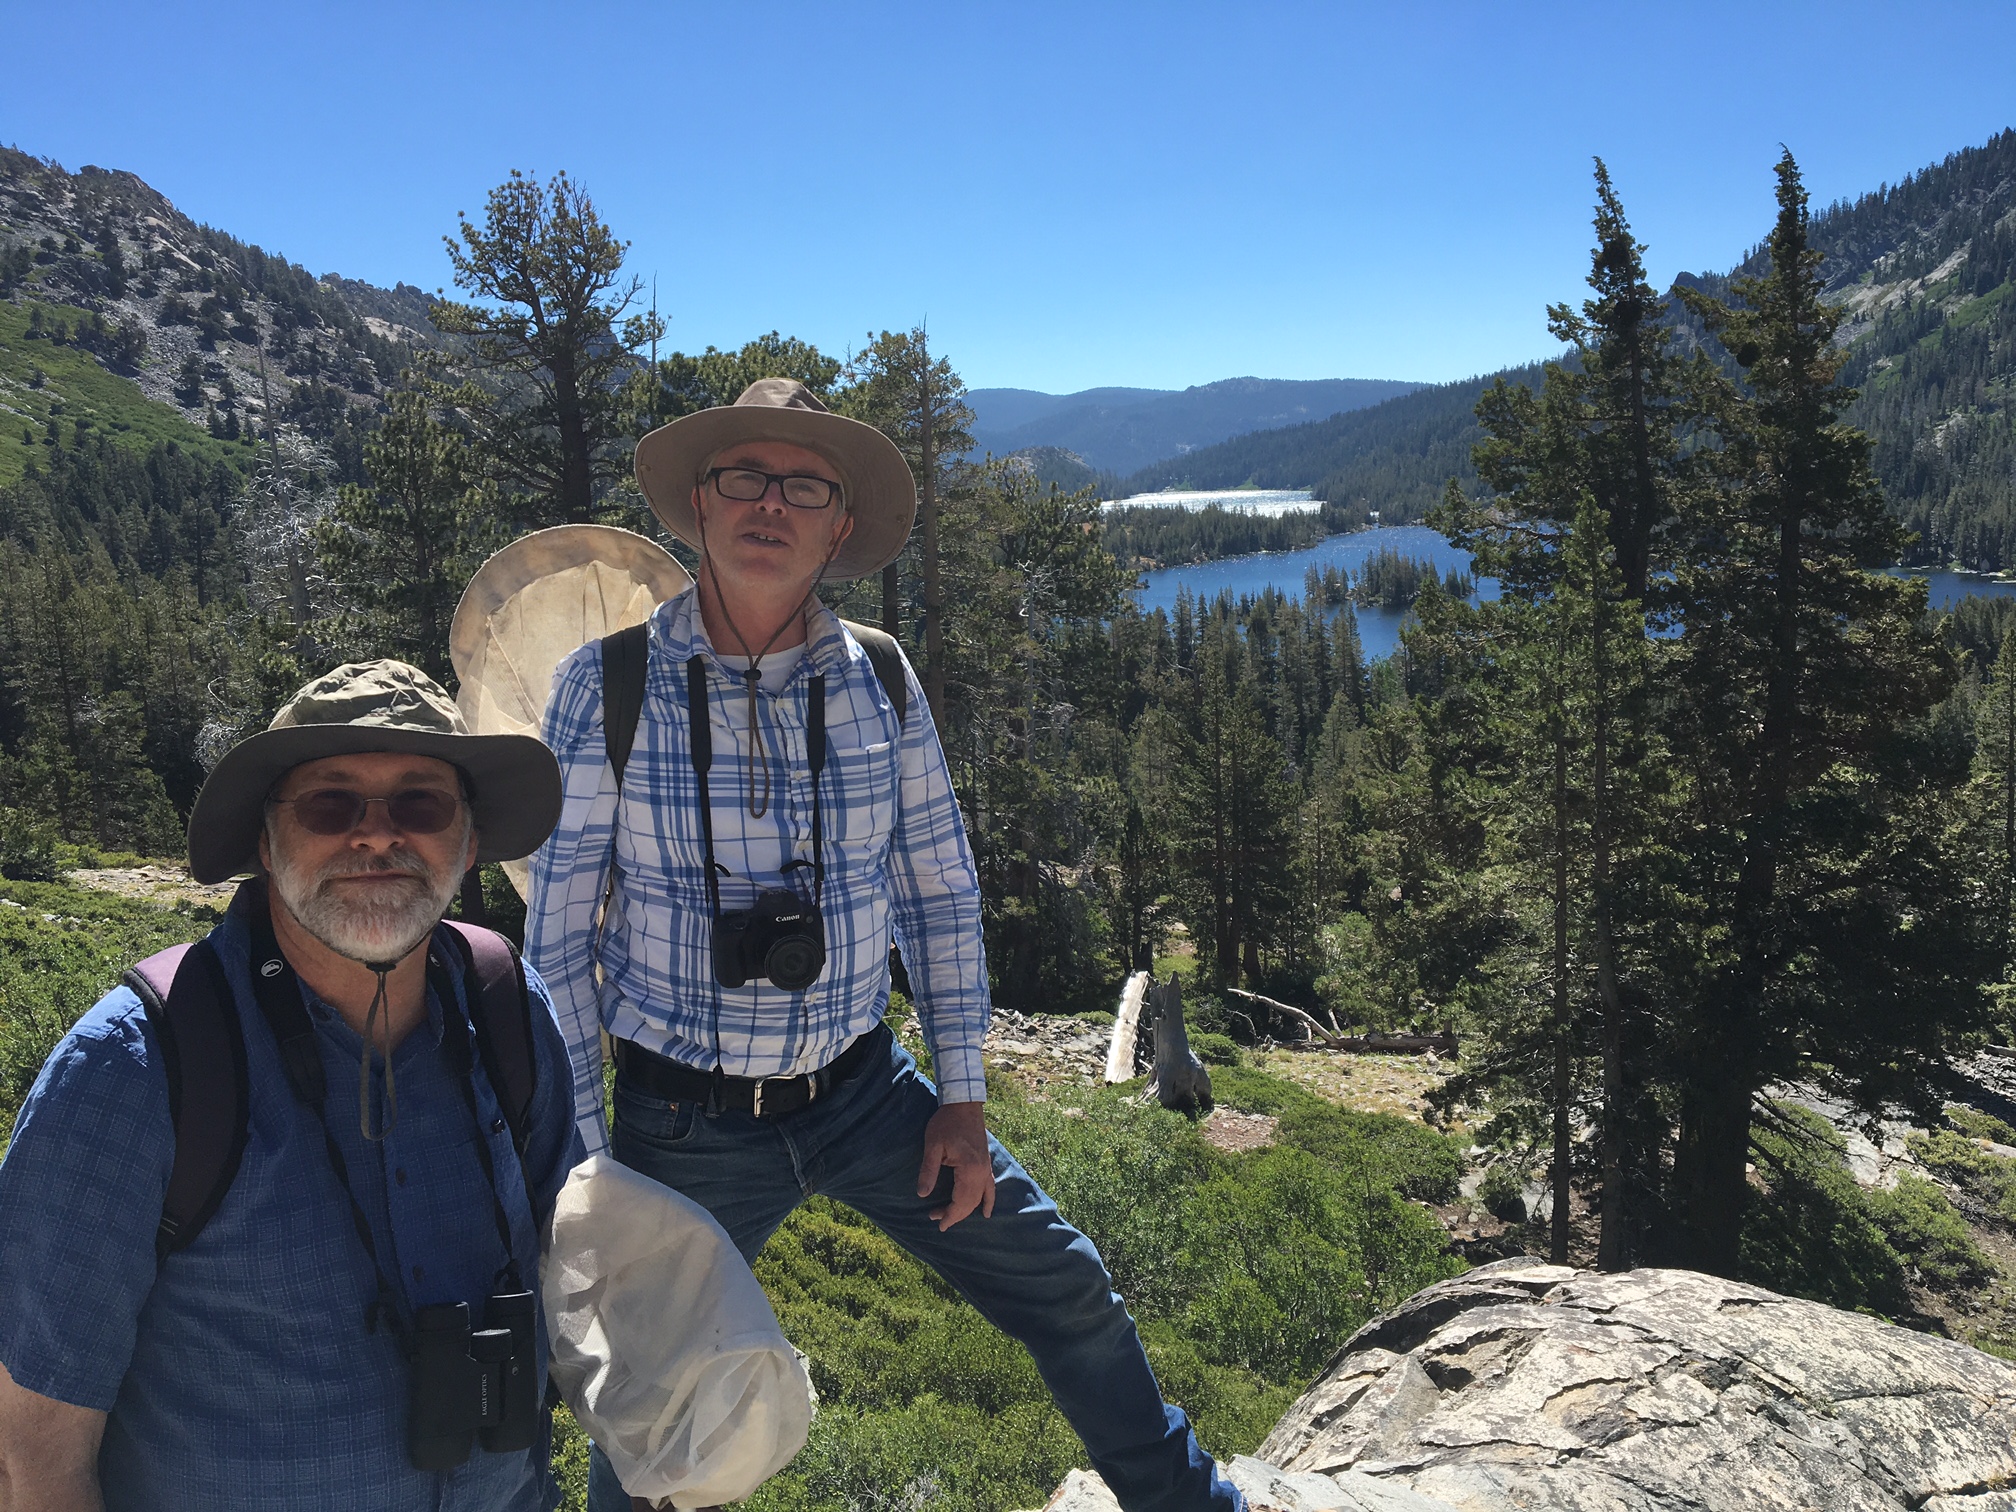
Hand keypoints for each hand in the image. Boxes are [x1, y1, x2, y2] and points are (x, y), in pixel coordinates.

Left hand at [915, 1100, 995, 1229]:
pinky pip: (990, 1188)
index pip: (960, 1201)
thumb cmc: (946, 1123)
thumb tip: (922, 1194)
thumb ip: (928, 1171)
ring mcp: (986, 1168)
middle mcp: (982, 1172)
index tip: (938, 1224)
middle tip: (936, 1219)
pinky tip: (986, 1212)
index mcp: (969, 1170)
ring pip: (980, 1197)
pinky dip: (988, 1201)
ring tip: (951, 1216)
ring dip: (966, 1209)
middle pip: (970, 1202)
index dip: (949, 1215)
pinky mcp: (986, 1163)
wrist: (964, 1104)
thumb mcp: (933, 1146)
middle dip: (954, 1214)